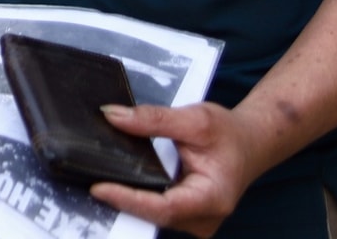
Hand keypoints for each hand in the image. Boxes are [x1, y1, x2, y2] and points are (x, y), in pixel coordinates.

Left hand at [89, 102, 259, 237]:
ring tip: (95, 178)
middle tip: (86, 178)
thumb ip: (154, 119)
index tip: (99, 188)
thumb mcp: (195, 118)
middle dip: (121, 198)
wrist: (250, 143)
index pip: (164, 207)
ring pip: (152, 215)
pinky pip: (155, 210)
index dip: (129, 199)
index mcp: (212, 198)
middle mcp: (204, 218)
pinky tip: (115, 182)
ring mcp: (194, 221)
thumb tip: (112, 115)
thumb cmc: (229, 133)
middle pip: (154, 214)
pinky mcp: (185, 216)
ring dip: (126, 199)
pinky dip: (136, 197)